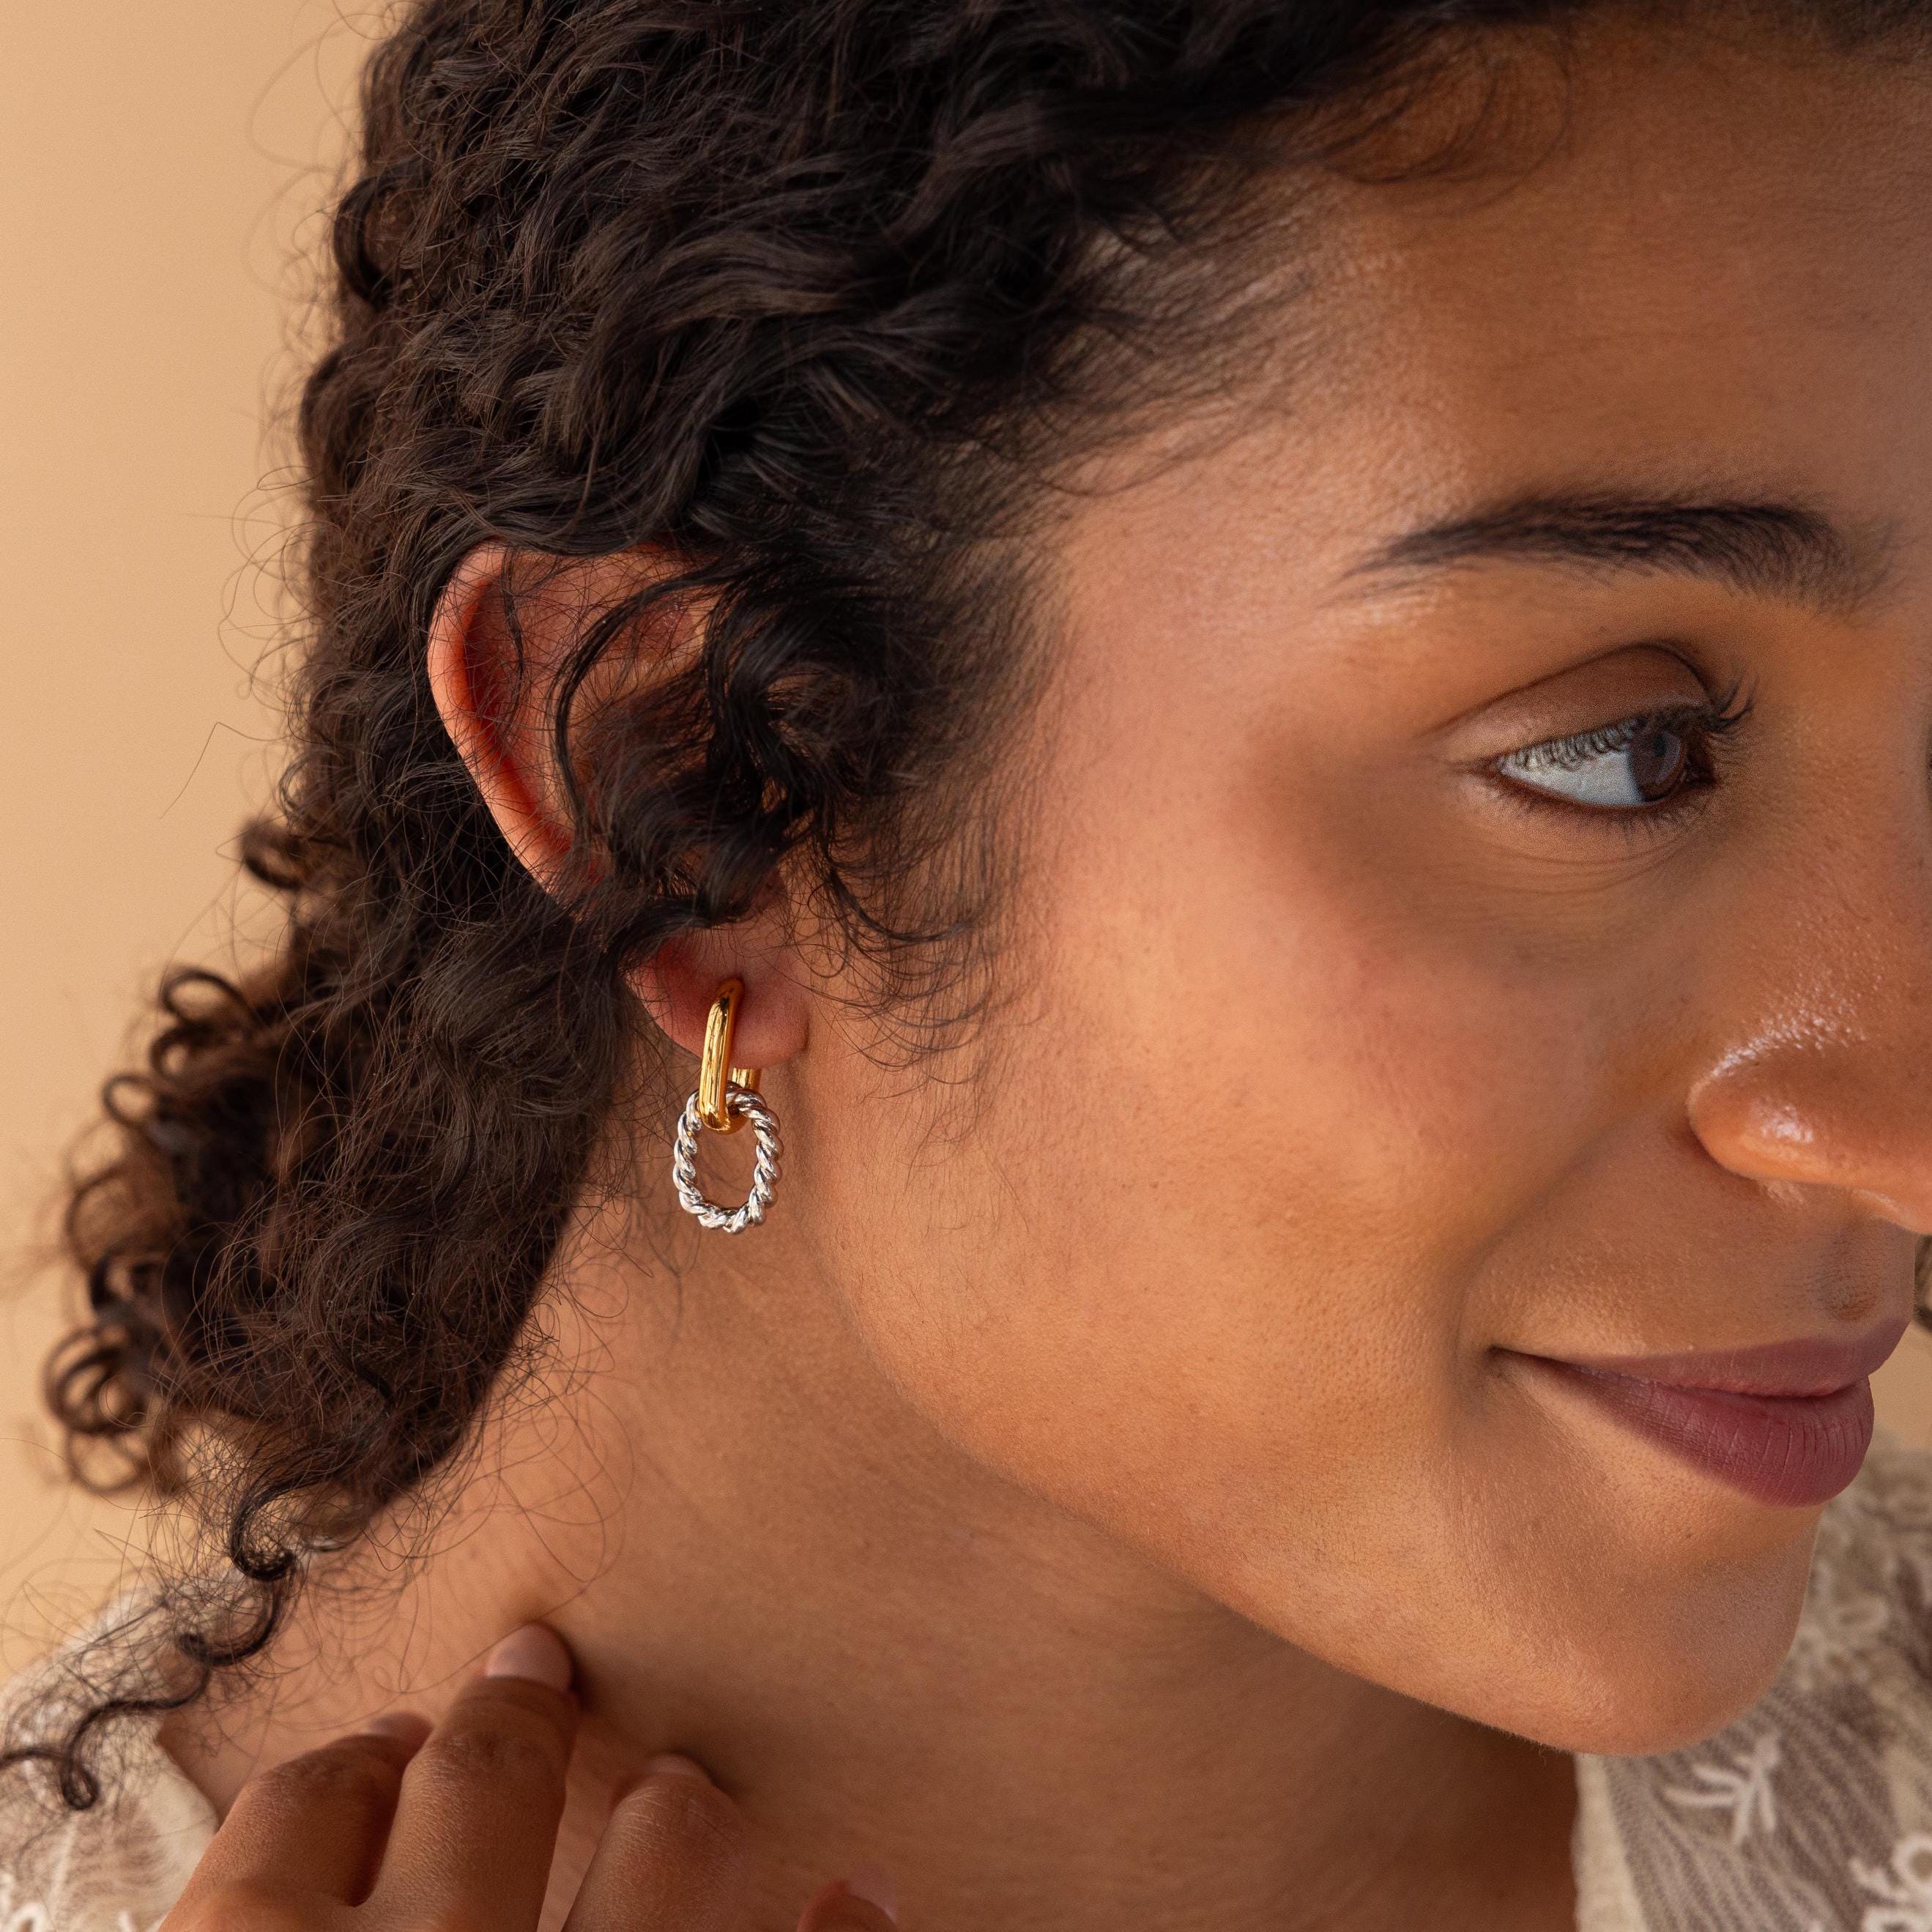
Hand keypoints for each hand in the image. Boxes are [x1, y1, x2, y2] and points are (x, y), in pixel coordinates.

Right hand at [162, 1624, 897, 1931]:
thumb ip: (273, 1920)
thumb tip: (321, 1835)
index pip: (293, 1812)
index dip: (342, 1769)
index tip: (382, 1746)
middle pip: (483, 1781)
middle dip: (514, 1726)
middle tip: (538, 1678)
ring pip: (670, 1850)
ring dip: (680, 1814)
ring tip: (686, 1798)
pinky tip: (860, 1897)